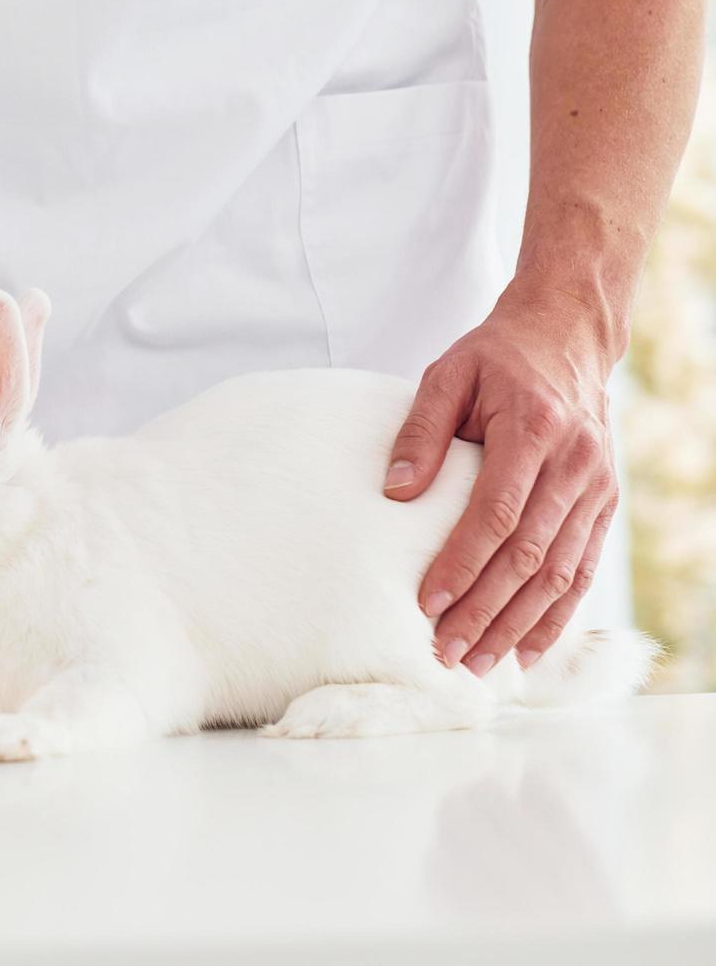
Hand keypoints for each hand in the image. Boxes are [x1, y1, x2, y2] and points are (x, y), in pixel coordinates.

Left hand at [383, 281, 620, 676]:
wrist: (566, 336)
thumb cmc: (495, 359)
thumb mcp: (446, 375)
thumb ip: (420, 432)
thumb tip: (395, 492)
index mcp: (534, 429)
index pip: (496, 513)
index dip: (462, 564)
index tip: (426, 604)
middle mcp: (575, 463)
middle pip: (529, 555)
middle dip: (486, 610)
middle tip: (446, 653)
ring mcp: (597, 487)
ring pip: (560, 573)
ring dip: (519, 625)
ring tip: (479, 663)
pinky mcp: (604, 504)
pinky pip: (583, 570)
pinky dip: (557, 616)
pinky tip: (526, 650)